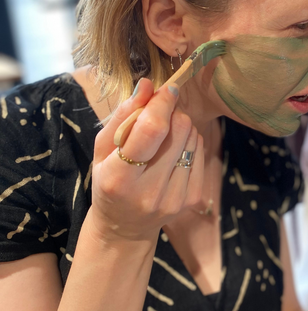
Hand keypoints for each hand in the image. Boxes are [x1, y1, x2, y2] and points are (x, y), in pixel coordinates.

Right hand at [87, 78, 203, 243]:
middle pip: (179, 129)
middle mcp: (150, 191)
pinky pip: (201, 151)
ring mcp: (175, 198)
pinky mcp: (193, 198)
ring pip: (193, 137)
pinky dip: (189, 143)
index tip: (168, 88)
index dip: (163, 103)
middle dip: (171, 114)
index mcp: (119, 178)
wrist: (125, 226)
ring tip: (163, 141)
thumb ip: (123, 115)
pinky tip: (174, 153)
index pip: (152, 130)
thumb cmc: (109, 181)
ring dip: (181, 128)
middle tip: (159, 117)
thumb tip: (147, 84)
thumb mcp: (103, 149)